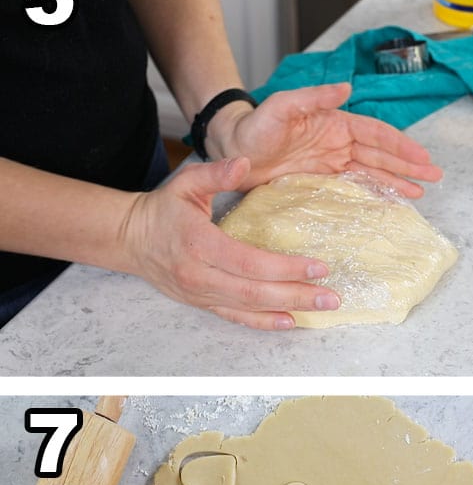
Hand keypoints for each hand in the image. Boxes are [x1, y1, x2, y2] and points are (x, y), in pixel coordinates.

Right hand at [119, 156, 342, 329]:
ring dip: (289, 309)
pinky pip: (237, 317)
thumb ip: (216, 173)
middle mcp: (199, 275)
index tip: (319, 267)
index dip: (286, 268)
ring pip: (249, 308)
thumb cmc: (163, 210)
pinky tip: (290, 321)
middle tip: (332, 297)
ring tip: (323, 308)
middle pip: (255, 292)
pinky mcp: (202, 303)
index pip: (249, 263)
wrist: (129, 239)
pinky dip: (264, 322)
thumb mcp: (185, 183)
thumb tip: (244, 162)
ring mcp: (200, 294)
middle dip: (297, 295)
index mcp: (198, 244)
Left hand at [208, 83, 443, 197]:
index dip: (400, 145)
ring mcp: (334, 162)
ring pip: (375, 171)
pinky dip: (378, 190)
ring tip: (422, 191)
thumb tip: (346, 88)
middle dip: (409, 165)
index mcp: (335, 122)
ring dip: (399, 179)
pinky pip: (358, 185)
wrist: (235, 150)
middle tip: (435, 176)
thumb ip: (314, 97)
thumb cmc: (256, 126)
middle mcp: (340, 142)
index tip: (421, 156)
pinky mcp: (325, 179)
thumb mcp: (283, 106)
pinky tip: (395, 198)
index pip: (376, 134)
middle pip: (382, 154)